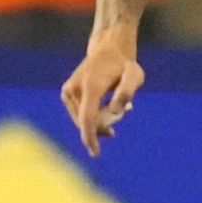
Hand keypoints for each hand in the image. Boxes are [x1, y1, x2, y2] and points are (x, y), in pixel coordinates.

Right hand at [60, 35, 144, 158]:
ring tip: (118, 104)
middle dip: (103, 126)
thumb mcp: (134, 75)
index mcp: (90, 87)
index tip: (95, 153)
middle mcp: (74, 89)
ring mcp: (68, 91)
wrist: (108, 49)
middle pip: (86, 121)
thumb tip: (114, 111)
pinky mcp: (66, 93)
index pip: (87, 119)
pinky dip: (93, 114)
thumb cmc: (124, 64)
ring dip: (100, 119)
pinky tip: (107, 105)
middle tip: (124, 111)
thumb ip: (126, 92)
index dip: (91, 137)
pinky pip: (80, 113)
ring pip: (83, 119)